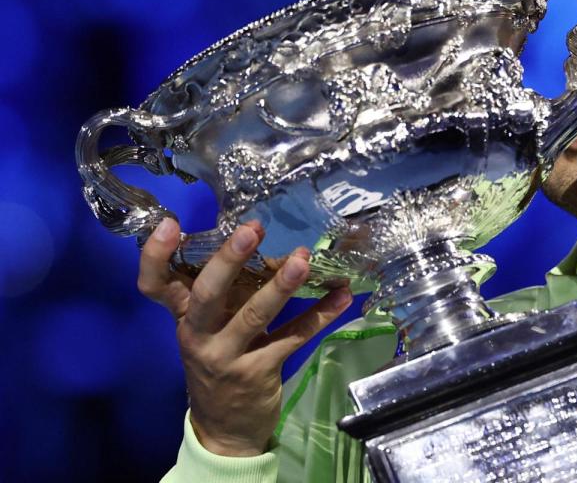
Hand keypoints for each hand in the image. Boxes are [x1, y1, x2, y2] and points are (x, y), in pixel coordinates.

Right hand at [138, 217, 352, 455]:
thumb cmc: (219, 363)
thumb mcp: (211, 328)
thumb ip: (229, 293)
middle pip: (207, 294)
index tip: (169, 223)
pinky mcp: (259, 372)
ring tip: (303, 259)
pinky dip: (321, 315)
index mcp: (184, 317)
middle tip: (252, 230)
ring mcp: (227, 357)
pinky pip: (293, 337)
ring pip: (254, 316)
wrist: (224, 431)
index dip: (155, 255)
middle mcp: (198, 335)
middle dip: (228, 260)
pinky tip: (343, 297)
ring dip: (281, 286)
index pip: (154, 285)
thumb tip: (267, 248)